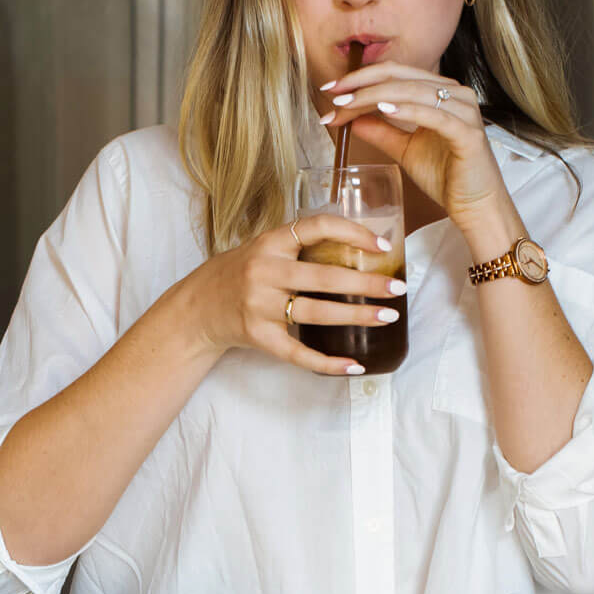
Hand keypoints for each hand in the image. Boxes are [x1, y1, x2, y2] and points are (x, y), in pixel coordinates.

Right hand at [184, 212, 406, 375]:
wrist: (196, 308)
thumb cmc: (239, 274)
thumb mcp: (262, 248)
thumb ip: (299, 246)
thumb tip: (357, 245)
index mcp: (269, 243)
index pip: (316, 227)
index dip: (353, 233)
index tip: (382, 247)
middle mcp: (264, 272)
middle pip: (324, 278)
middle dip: (366, 284)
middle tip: (397, 288)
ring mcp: (260, 307)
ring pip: (317, 314)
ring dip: (357, 317)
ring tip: (386, 317)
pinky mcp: (259, 337)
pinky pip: (299, 354)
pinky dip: (329, 363)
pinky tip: (355, 365)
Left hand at [317, 62, 509, 229]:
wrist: (475, 206)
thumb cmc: (446, 176)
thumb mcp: (405, 150)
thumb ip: (382, 132)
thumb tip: (352, 119)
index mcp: (440, 92)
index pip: (394, 74)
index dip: (360, 79)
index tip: (330, 92)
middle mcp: (454, 93)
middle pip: (400, 77)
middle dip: (361, 85)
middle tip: (333, 97)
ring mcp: (463, 110)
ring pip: (413, 91)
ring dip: (375, 96)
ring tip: (348, 105)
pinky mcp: (468, 132)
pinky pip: (434, 115)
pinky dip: (407, 110)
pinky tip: (383, 109)